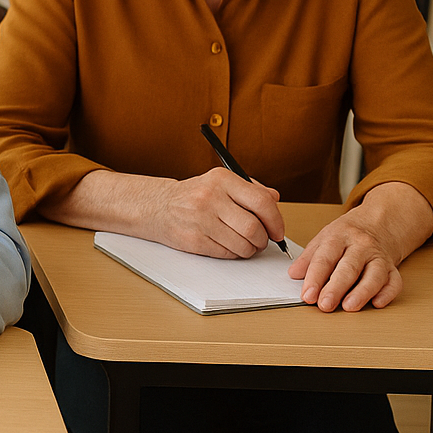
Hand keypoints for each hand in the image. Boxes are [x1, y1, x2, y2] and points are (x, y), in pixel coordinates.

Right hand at [146, 167, 285, 258]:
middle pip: (254, 227)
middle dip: (262, 240)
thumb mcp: (219, 183)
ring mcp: (200, 219)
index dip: (276, 220)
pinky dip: (233, 254)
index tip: (277, 230)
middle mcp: (210, 197)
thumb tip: (274, 198)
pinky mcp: (193, 239)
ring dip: (249, 249)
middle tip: (260, 240)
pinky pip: (227, 254)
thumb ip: (249, 189)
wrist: (156, 206)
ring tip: (244, 244)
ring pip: (243, 244)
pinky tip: (228, 246)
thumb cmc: (192, 196)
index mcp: (221, 179)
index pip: (262, 201)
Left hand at [288, 181, 432, 311]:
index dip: (315, 278)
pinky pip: (394, 282)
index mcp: (339, 237)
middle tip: (324, 305)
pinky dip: (387, 293)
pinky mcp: (393, 269)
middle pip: (348, 268)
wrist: (378, 224)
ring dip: (361, 293)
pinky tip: (377, 303)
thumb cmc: (346, 235)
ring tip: (349, 307)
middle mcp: (361, 246)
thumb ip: (308, 258)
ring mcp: (379, 257)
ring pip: (373, 275)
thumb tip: (294, 274)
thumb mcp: (323, 239)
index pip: (325, 258)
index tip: (307, 295)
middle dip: (335, 288)